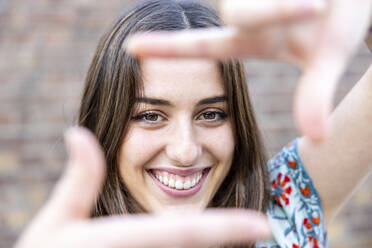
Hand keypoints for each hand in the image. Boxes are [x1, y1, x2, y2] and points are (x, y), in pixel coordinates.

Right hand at [14, 127, 270, 247]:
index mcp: (127, 240)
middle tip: (262, 229)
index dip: (226, 228)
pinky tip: (211, 245)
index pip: (186, 233)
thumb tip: (76, 132)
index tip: (262, 225)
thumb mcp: (58, 220)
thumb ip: (78, 179)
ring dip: (216, 247)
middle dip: (229, 239)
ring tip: (244, 237)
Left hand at [126, 0, 371, 140]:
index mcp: (249, 39)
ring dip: (291, 1)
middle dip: (278, 10)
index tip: (129, 49)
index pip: (202, 45)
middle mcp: (245, 14)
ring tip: (322, 1)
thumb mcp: (330, 57)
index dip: (167, 49)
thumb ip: (316, 94)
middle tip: (320, 5)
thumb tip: (317, 139)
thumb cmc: (341, 20)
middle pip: (236, 13)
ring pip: (249, 1)